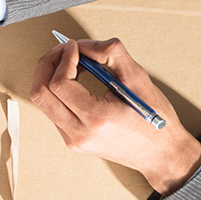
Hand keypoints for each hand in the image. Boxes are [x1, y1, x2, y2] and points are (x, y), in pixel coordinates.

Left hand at [28, 38, 200, 194]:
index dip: (63, 59)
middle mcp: (79, 133)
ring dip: (51, 75)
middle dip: (48, 64)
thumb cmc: (154, 119)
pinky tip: (76, 79)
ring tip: (73, 62)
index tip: (75, 46)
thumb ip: (111, 54)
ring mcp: (73, 140)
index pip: (59, 84)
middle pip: (40, 93)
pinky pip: (53, 110)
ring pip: (43, 102)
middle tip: (65, 49)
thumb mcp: (139, 78)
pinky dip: (58, 89)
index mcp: (96, 119)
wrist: (161, 155)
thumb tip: (84, 44)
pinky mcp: (73, 140)